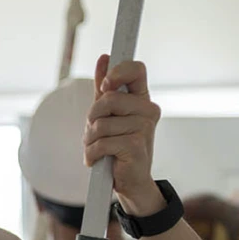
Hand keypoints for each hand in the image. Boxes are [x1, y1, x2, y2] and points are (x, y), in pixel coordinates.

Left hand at [84, 55, 163, 215]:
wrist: (130, 181)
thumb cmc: (118, 146)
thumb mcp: (109, 114)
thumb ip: (105, 87)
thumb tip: (104, 58)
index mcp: (142, 99)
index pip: (136, 69)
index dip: (118, 71)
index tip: (105, 84)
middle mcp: (148, 110)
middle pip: (109, 98)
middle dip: (92, 117)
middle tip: (94, 131)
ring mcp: (144, 128)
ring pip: (101, 123)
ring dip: (90, 140)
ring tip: (96, 149)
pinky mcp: (136, 146)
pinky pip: (102, 142)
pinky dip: (92, 154)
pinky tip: (97, 160)